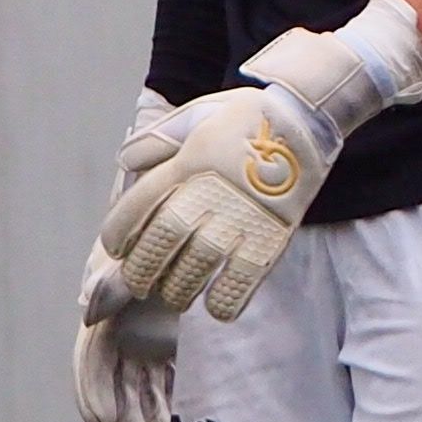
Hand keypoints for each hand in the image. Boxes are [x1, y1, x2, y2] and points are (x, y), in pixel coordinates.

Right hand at [70, 246, 177, 421]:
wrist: (195, 229)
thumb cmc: (158, 240)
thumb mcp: (134, 256)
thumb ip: (112, 277)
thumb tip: (87, 304)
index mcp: (106, 316)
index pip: (90, 365)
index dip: (93, 397)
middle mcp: (122, 335)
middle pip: (114, 387)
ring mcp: (147, 343)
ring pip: (139, 392)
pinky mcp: (171, 348)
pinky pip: (166, 384)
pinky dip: (169, 407)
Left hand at [96, 0, 421, 319]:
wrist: (305, 116)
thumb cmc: (246, 118)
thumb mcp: (195, 114)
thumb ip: (158, 139)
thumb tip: (126, 162)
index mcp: (184, 164)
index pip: (136, 207)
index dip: (119, 233)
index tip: (116, 248)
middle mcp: (206, 193)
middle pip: (160, 243)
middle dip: (142, 270)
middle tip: (140, 282)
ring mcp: (238, 217)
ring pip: (194, 268)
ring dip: (177, 289)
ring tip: (174, 295)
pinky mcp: (269, 236)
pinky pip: (242, 281)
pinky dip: (225, 301)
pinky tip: (216, 307)